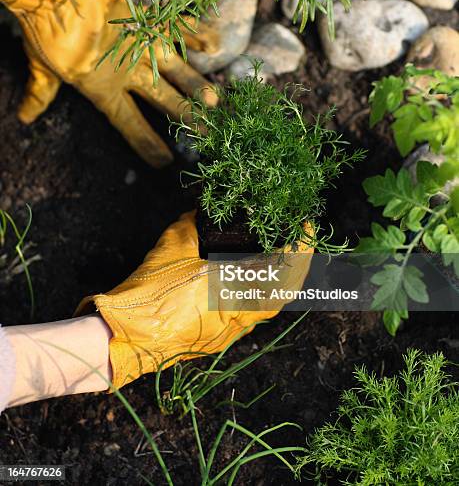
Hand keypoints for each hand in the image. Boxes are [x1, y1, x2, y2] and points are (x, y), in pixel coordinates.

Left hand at [0, 0, 217, 167]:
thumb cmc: (46, 31)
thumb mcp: (42, 67)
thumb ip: (40, 94)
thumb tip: (25, 118)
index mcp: (103, 89)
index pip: (129, 123)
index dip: (146, 143)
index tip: (164, 161)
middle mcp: (129, 71)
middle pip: (163, 99)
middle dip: (186, 118)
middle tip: (206, 132)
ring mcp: (141, 45)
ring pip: (176, 69)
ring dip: (196, 86)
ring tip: (215, 102)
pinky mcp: (147, 20)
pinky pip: (176, 27)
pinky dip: (196, 32)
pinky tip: (213, 44)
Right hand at [74, 211, 313, 388]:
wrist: (124, 339)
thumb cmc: (147, 295)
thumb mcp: (172, 247)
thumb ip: (193, 226)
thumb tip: (201, 213)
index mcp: (231, 291)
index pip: (282, 272)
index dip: (301, 249)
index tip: (306, 227)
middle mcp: (237, 317)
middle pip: (284, 292)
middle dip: (297, 264)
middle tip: (297, 240)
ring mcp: (229, 332)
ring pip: (267, 305)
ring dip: (279, 280)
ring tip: (277, 254)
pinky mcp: (217, 339)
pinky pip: (249, 314)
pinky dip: (258, 293)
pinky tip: (249, 277)